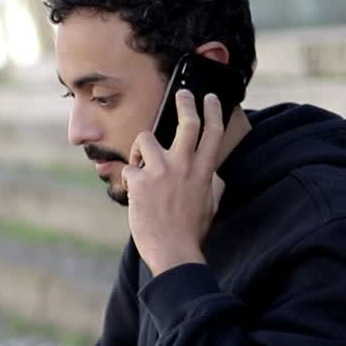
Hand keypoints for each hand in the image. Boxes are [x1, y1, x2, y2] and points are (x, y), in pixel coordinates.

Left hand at [121, 90, 226, 275]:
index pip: (213, 132)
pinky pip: (129, 168)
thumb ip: (212, 184)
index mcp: (204, 171)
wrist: (173, 250)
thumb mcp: (210, 203)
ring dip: (140, 148)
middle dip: (185, 103)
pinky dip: (129, 179)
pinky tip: (134, 194)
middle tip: (181, 94)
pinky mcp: (140, 181)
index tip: (210, 98)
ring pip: (146, 138)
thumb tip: (216, 173)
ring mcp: (162, 172)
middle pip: (187, 122)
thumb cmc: (191, 230)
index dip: (213, 111)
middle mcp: (185, 166)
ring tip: (140, 163)